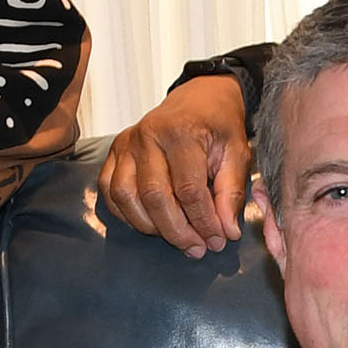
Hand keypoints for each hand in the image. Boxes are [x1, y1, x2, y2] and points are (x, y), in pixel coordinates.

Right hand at [95, 75, 251, 254]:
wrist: (199, 98)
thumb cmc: (218, 125)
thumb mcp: (237, 153)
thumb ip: (230, 193)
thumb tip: (226, 232)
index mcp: (181, 132)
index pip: (188, 190)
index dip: (203, 222)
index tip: (217, 240)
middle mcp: (147, 136)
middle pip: (155, 197)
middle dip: (177, 231)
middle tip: (198, 248)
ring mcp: (126, 144)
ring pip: (126, 198)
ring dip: (151, 227)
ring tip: (177, 236)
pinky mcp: (114, 152)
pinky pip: (110, 192)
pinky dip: (127, 214)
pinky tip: (152, 222)